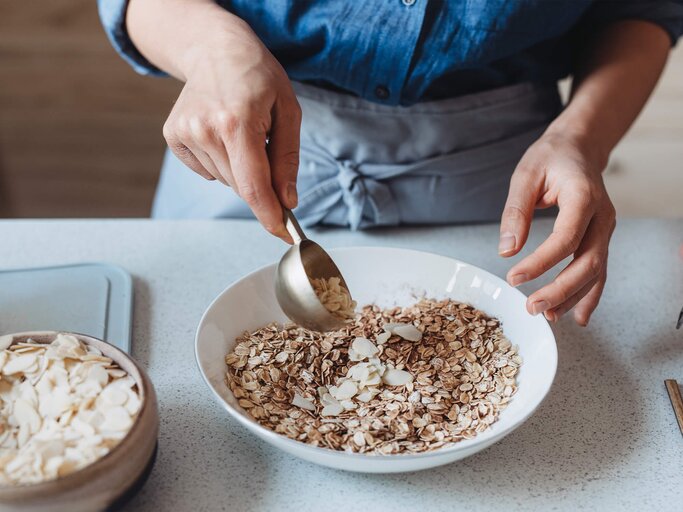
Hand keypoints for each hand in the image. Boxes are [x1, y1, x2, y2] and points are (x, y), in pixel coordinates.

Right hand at [162, 17, 300, 241]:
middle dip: (259, 180)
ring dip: (239, 168)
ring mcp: (185, 133)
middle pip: (241, 186)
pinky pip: (206, 171)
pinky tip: (221, 133)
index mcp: (237, 123)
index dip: (269, 214)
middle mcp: (206, 130)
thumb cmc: (258, 77)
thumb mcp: (288, 111)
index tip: (282, 232)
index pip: (253, 186)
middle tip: (264, 147)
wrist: (215, 49)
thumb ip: (287, 159)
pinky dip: (219, 161)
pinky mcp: (173, 135)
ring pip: (224, 180)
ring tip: (240, 131)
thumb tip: (286, 201)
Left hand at [498, 131, 615, 324]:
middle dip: (560, 289)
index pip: (566, 238)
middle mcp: (602, 215)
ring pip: (596, 271)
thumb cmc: (550, 158)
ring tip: (548, 315)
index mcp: (584, 196)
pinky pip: (599, 271)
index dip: (541, 262)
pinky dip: (589, 295)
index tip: (514, 277)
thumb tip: (506, 250)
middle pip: (588, 261)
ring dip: (573, 297)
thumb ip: (516, 212)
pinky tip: (577, 316)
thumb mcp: (525, 175)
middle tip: (532, 306)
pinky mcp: (600, 237)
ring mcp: (605, 228)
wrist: (578, 147)